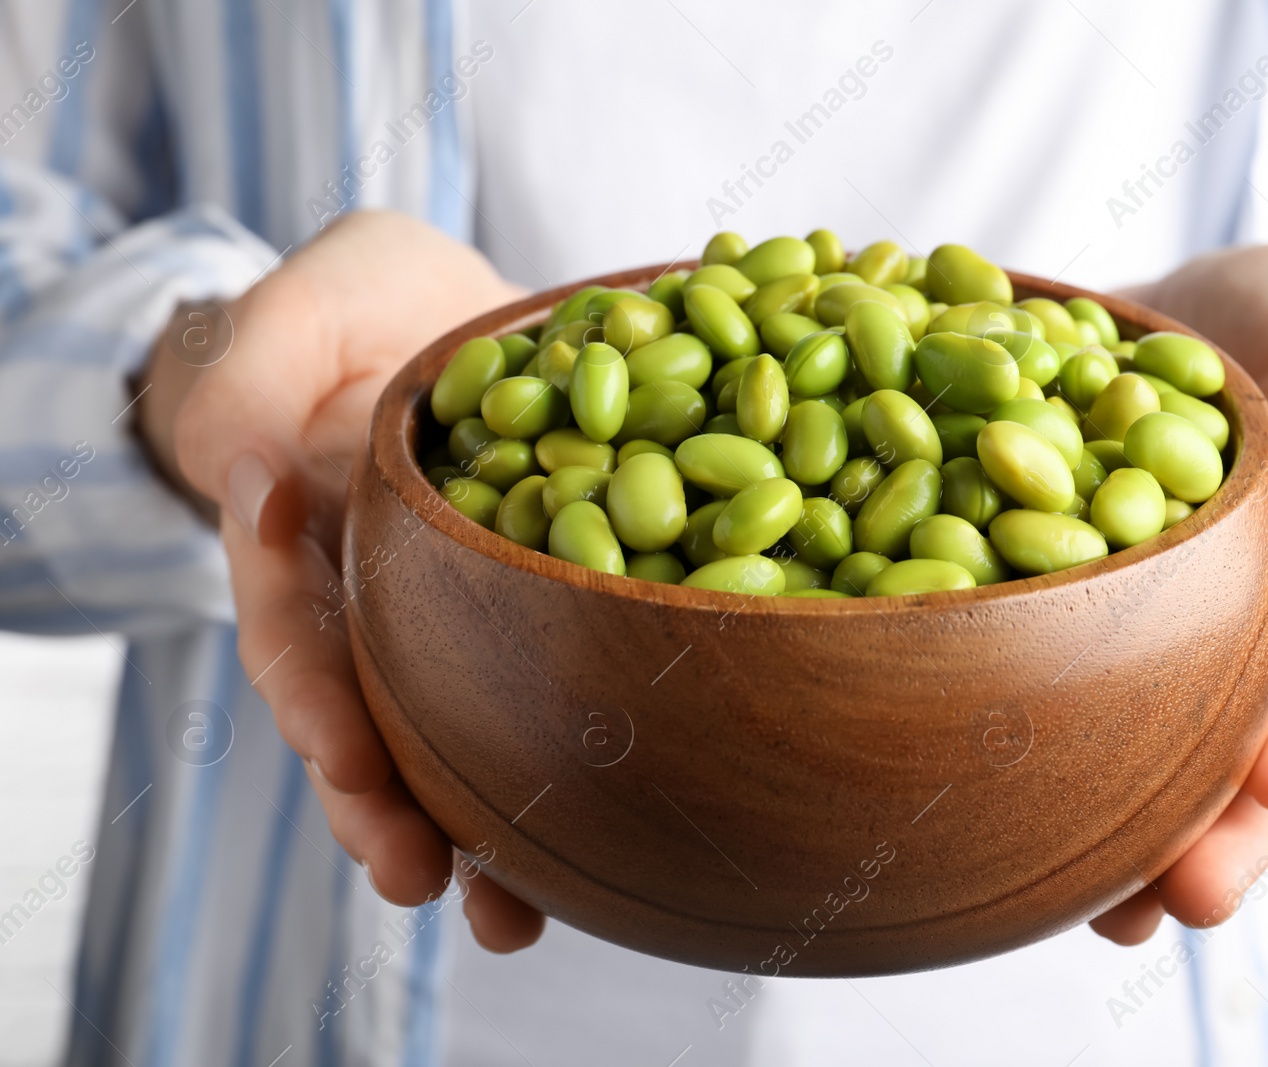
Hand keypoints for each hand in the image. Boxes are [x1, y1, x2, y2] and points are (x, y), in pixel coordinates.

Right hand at [140, 210, 546, 950]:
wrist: (440, 313)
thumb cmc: (348, 304)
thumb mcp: (299, 305)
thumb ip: (258, 372)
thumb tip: (259, 478)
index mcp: (308, 541)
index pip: (297, 630)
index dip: (314, 695)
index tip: (340, 753)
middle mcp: (375, 601)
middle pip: (369, 720)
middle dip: (385, 805)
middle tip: (413, 875)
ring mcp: (449, 616)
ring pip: (453, 738)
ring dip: (474, 831)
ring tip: (511, 919)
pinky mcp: (527, 610)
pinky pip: (540, 697)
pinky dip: (562, 773)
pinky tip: (603, 852)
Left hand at [1088, 243, 1267, 943]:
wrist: (1189, 312)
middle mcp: (1231, 621)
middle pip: (1235, 737)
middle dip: (1220, 827)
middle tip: (1189, 898)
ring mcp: (1150, 626)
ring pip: (1150, 742)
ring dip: (1130, 834)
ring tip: (1106, 917)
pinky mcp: (1066, 605)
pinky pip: (1054, 684)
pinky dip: (1038, 753)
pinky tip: (1001, 826)